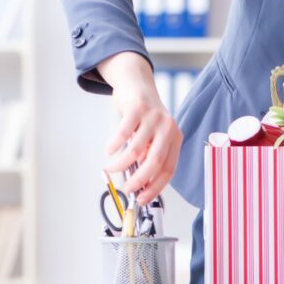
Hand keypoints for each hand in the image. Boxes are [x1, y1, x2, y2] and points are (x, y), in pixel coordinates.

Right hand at [98, 52, 182, 204]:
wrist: (137, 84)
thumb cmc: (143, 116)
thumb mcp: (151, 137)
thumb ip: (148, 157)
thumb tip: (139, 185)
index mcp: (175, 138)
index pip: (169, 169)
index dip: (155, 187)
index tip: (142, 199)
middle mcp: (168, 128)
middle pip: (155, 162)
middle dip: (139, 181)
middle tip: (126, 190)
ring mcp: (154, 117)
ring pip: (136, 150)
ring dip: (120, 165)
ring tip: (110, 169)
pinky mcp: (138, 108)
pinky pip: (124, 133)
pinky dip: (114, 145)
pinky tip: (109, 150)